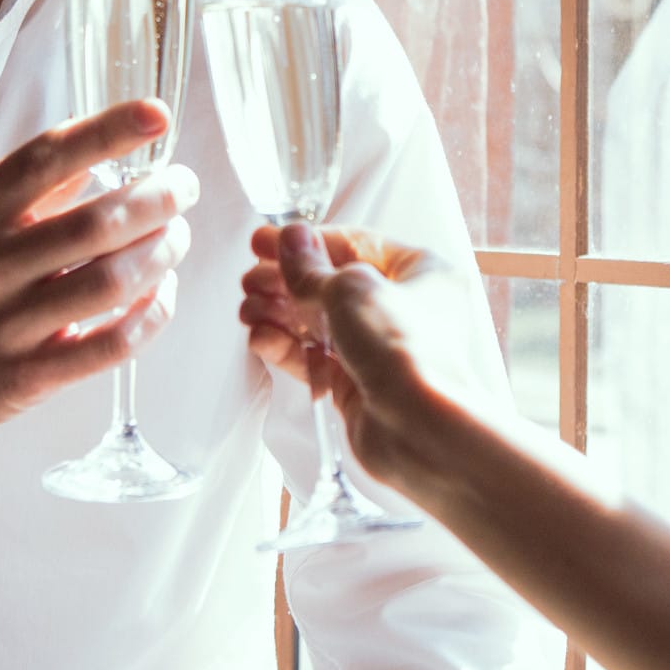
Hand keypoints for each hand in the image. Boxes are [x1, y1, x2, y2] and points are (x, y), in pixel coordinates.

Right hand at [0, 100, 196, 440]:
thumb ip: (30, 187)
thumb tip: (106, 142)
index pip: (45, 159)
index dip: (107, 132)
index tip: (156, 113)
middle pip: (96, 225)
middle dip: (157, 199)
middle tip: (183, 187)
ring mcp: (5, 326)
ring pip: (110, 283)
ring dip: (162, 254)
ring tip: (177, 236)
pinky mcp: (25, 379)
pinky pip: (110, 346)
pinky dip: (151, 316)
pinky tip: (162, 293)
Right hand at [240, 222, 460, 491]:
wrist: (419, 430)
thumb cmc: (406, 350)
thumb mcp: (350, 290)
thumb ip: (311, 267)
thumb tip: (291, 239)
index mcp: (421, 272)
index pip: (356, 243)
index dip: (308, 240)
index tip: (266, 240)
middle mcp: (404, 309)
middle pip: (333, 284)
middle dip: (287, 280)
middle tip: (251, 279)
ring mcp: (380, 349)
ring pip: (320, 322)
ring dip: (280, 312)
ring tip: (248, 308)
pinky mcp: (358, 384)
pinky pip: (315, 358)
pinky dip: (286, 346)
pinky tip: (260, 337)